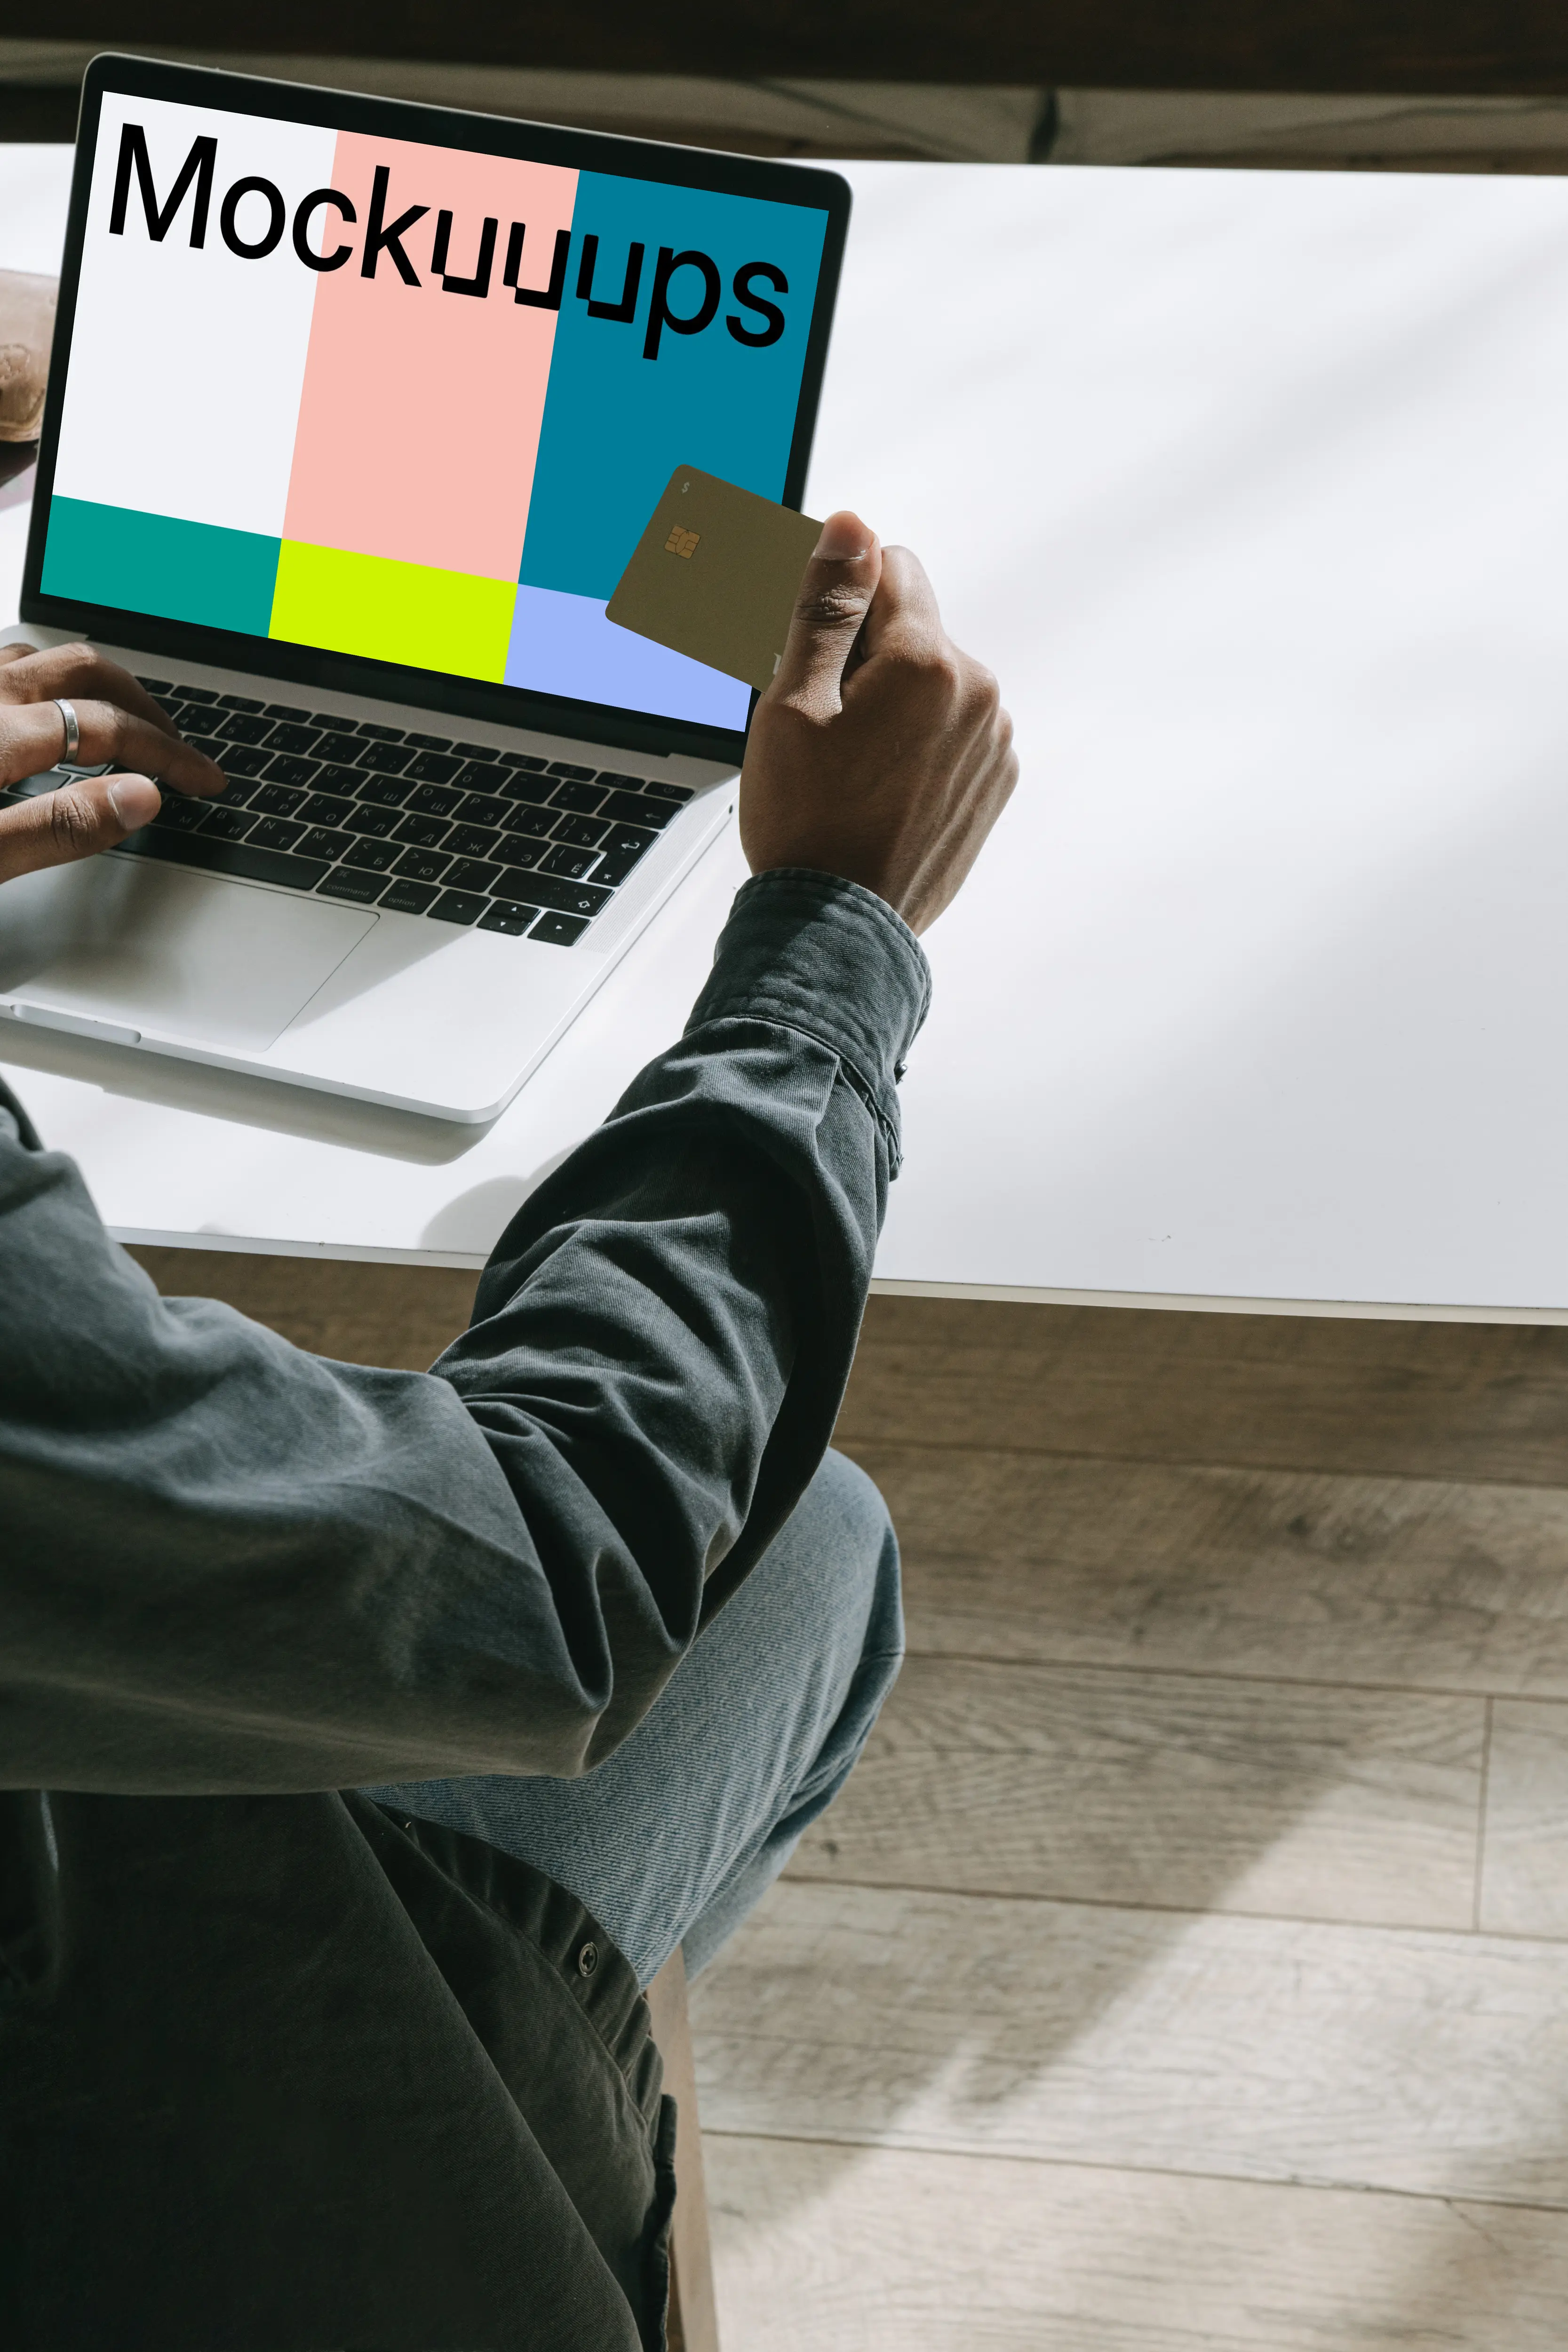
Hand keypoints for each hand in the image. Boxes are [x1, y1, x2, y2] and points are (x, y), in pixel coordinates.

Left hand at [0, 642, 226, 884]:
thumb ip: (56, 827)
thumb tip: (140, 798)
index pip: (106, 728)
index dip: (166, 754)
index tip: (202, 778)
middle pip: (83, 672)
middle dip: (142, 707)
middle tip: (175, 747)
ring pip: (41, 660)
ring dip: (93, 685)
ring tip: (123, 721)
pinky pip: (5, 668)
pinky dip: (44, 684)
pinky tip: (47, 715)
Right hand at [739, 510, 1016, 935]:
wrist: (837, 928)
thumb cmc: (807, 824)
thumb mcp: (794, 701)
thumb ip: (826, 605)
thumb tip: (852, 528)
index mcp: (929, 663)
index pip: (890, 567)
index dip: (841, 597)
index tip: (813, 649)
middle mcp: (979, 694)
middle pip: (915, 627)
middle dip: (866, 654)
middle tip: (821, 722)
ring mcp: (994, 743)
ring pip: (934, 680)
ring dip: (892, 701)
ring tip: (848, 765)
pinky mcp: (994, 783)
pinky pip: (953, 730)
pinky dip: (917, 743)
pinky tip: (878, 788)